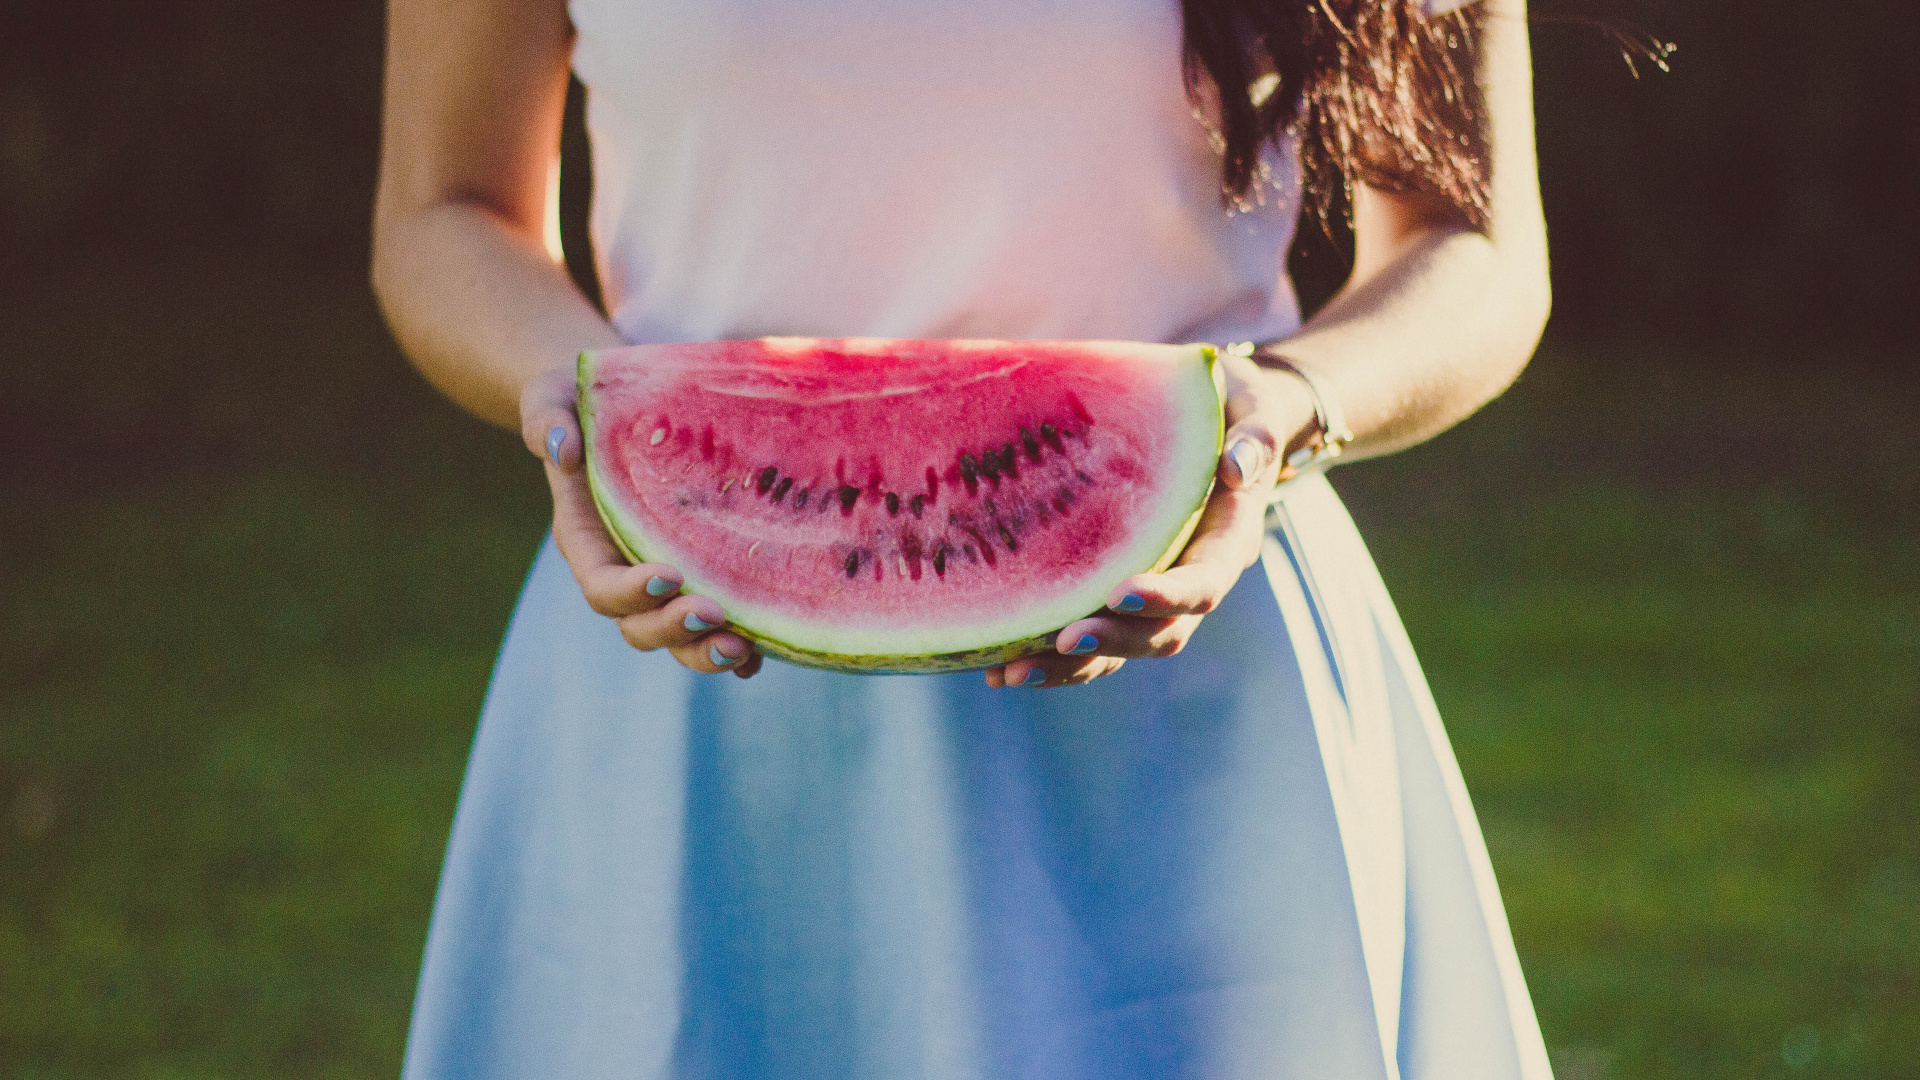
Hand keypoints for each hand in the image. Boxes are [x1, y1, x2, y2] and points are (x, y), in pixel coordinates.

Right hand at [519, 365, 763, 677]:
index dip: (629, 591)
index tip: (666, 575)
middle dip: (673, 629)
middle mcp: (624, 570)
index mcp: (586, 540)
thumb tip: (561, 448)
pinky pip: (717, 624)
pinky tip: (767, 649)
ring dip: (706, 649)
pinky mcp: (702, 575)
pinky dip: (740, 647)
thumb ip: (546, 418)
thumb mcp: (553, 395)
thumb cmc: (581, 399)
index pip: (601, 584)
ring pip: (678, 637)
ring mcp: (665, 580)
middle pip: (639, 626)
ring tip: (742, 647)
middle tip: (712, 614)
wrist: (618, 404)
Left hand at [983, 351, 1314, 688]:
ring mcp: (1152, 592)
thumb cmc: (1230, 406)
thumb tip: (1238, 467)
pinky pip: (1087, 635)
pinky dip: (1045, 656)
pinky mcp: (1115, 593)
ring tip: (1012, 673)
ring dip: (1070, 667)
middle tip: (1062, 641)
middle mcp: (1190, 579)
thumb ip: (1254, 434)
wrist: (1215, 418)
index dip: (1168, 596)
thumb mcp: (1250, 406)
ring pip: (1118, 648)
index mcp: (1227, 542)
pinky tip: (995, 668)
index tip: (1121, 594)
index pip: (1204, 583)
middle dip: (1111, 642)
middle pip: (1159, 633)